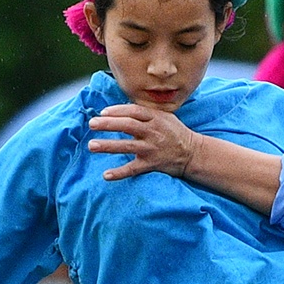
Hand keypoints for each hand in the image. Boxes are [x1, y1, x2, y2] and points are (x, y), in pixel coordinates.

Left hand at [86, 104, 203, 180]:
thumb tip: (121, 108)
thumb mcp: (164, 116)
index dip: (117, 110)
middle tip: (91, 124)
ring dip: (108, 146)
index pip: (133, 111)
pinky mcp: (151, 164)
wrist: (192, 153)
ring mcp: (151, 149)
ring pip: (127, 146)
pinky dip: (119, 173)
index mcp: (155, 118)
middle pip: (127, 125)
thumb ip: (145, 112)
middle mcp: (153, 132)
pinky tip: (106, 175)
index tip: (103, 112)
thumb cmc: (175, 132)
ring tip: (92, 145)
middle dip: (108, 124)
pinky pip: (133, 169)